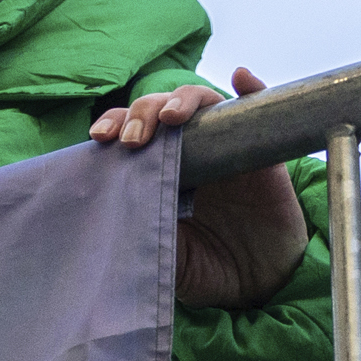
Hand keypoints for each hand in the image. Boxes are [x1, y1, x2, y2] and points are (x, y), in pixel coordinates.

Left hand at [91, 67, 310, 311]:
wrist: (258, 283)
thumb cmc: (207, 268)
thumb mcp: (167, 260)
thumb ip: (143, 241)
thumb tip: (108, 232)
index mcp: (158, 170)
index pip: (131, 133)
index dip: (114, 125)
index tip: (98, 138)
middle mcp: (190, 150)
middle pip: (160, 111)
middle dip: (142, 114)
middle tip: (132, 139)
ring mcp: (226, 147)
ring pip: (203, 104)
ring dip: (184, 100)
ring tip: (172, 116)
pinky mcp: (262, 153)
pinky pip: (259, 109)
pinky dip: (252, 89)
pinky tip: (241, 78)